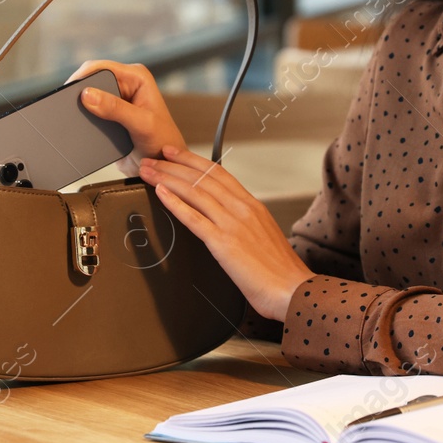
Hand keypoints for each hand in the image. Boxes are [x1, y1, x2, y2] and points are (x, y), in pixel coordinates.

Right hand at [67, 59, 186, 177]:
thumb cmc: (162, 142)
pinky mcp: (109, 114)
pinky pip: (89, 110)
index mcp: (137, 77)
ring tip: (71, 115)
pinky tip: (78, 123)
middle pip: (91, 79)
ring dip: (79, 104)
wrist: (161, 165)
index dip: (82, 77)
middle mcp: (126, 84)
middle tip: (68, 106)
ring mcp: (117, 99)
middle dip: (78, 90)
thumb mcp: (141, 124)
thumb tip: (88, 95)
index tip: (69, 92)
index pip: (101, 68)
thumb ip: (116, 108)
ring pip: (88, 95)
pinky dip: (82, 116)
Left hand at [137, 145, 312, 321]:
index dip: (193, 160)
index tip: (175, 153)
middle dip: (173, 165)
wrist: (293, 290)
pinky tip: (160, 193)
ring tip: (148, 171)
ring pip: (194, 192)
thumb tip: (229, 223)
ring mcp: (233, 224)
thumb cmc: (281, 272)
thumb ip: (246, 225)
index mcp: (253, 206)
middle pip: (202, 178)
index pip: (219, 173)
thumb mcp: (265, 236)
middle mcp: (243, 209)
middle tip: (152, 157)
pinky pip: (194, 217)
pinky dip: (175, 203)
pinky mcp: (224, 243)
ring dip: (167, 178)